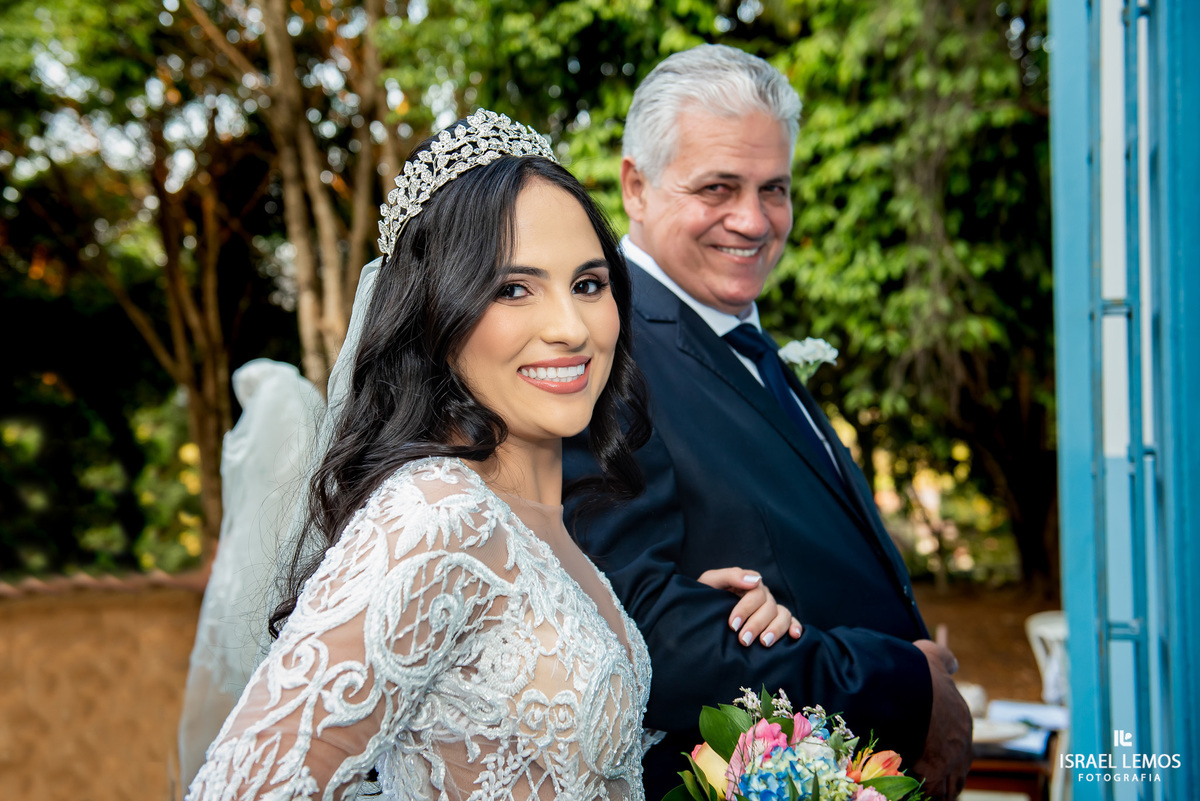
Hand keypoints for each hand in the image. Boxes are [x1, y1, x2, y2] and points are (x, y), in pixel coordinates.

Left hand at [696, 567, 802, 646]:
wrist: (700, 613)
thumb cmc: (706, 596)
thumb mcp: (711, 581)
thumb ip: (730, 576)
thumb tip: (755, 580)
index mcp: (749, 584)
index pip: (755, 593)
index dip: (745, 609)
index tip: (733, 625)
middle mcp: (763, 596)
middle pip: (769, 607)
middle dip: (757, 624)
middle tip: (743, 640)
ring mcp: (771, 609)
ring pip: (782, 615)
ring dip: (776, 629)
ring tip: (765, 643)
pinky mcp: (776, 622)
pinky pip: (791, 622)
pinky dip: (795, 627)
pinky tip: (794, 636)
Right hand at [909, 639, 972, 800]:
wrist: (905, 688)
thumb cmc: (915, 671)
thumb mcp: (932, 656)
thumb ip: (944, 659)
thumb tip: (953, 664)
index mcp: (961, 719)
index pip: (958, 743)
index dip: (944, 749)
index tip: (928, 750)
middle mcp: (961, 745)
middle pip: (957, 769)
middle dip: (944, 773)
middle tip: (925, 773)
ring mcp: (950, 763)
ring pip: (948, 786)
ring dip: (935, 787)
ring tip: (915, 783)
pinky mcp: (933, 777)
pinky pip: (932, 794)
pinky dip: (923, 794)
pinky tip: (908, 789)